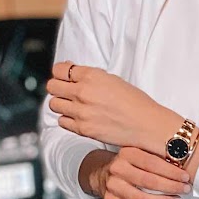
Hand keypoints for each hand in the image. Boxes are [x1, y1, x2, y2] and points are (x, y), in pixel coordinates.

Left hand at [48, 63, 167, 152]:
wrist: (147, 124)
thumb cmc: (134, 101)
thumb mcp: (112, 79)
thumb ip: (89, 76)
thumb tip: (71, 73)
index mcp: (91, 75)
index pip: (59, 70)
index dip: (61, 73)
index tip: (66, 77)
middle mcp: (83, 92)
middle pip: (51, 86)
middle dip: (58, 87)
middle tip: (66, 91)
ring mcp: (81, 112)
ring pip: (53, 104)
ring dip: (61, 104)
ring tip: (73, 106)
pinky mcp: (83, 129)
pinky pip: (62, 122)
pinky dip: (67, 119)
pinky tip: (79, 118)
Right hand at [89, 145, 190, 198]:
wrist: (100, 171)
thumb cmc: (129, 163)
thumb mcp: (139, 152)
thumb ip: (156, 157)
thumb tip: (183, 167)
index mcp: (127, 153)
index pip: (153, 163)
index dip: (171, 172)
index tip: (186, 177)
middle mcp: (117, 169)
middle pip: (148, 182)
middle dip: (171, 187)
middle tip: (185, 190)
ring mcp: (112, 186)